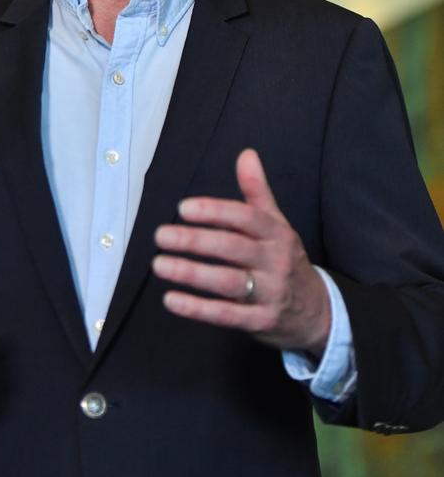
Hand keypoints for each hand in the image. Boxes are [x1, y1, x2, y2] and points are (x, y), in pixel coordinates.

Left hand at [152, 149, 330, 355]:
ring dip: (191, 274)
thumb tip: (246, 153)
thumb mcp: (277, 223)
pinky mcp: (261, 322)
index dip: (215, 212)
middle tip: (161, 236)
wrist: (317, 311)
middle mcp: (275, 261)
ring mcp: (270, 293)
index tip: (183, 208)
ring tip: (160, 265)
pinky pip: (227, 315)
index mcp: (277, 234)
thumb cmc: (284, 259)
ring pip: (228, 282)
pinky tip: (172, 300)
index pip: (246, 218)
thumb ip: (257, 190)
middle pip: (233, 248)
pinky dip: (198, 309)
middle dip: (195, 241)